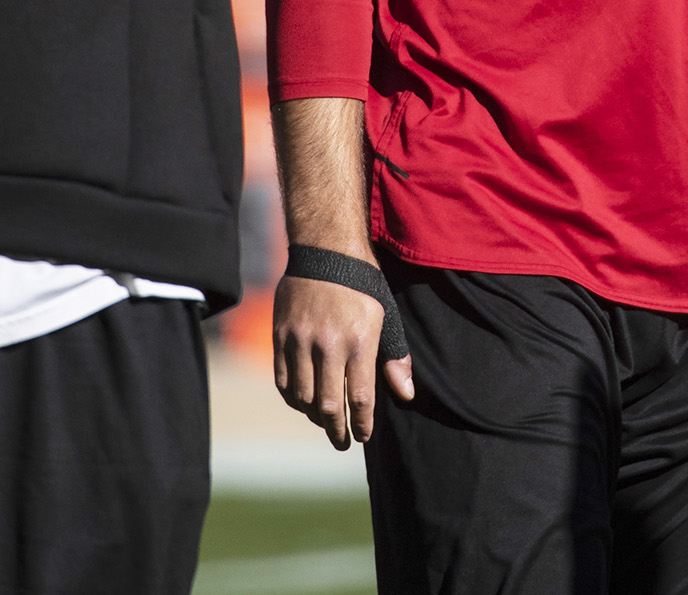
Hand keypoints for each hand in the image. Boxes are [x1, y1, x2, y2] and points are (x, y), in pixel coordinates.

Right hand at [273, 274, 413, 448]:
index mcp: (359, 340)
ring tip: (325, 420)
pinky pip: (282, 380)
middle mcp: (328, 344)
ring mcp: (301, 340)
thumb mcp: (385, 315)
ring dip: (315, 416)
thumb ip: (394, 357)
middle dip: (338, 430)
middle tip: (343, 441)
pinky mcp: (281, 335)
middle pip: (328, 405)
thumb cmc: (362, 283)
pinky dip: (293, 398)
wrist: (325, 248)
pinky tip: (303, 402)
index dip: (362, 424)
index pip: (360, 398)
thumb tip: (405, 394)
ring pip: (303, 397)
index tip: (363, 436)